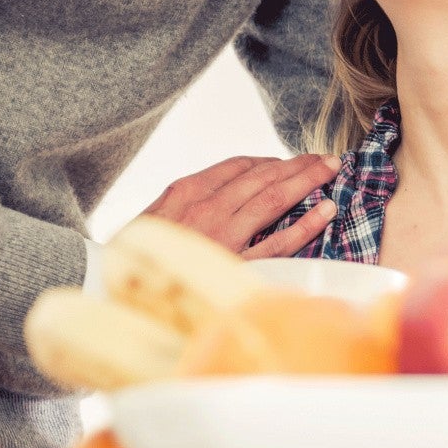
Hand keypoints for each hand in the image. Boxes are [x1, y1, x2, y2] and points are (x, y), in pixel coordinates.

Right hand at [139, 154, 339, 257]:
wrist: (116, 288)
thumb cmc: (136, 256)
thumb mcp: (156, 218)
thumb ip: (189, 202)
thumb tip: (225, 192)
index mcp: (186, 191)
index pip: (237, 167)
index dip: (268, 161)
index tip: (288, 161)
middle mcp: (207, 207)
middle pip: (263, 177)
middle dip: (297, 164)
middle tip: (326, 158)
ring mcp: (223, 236)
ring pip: (274, 199)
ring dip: (307, 181)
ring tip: (331, 171)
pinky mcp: (236, 266)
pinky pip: (279, 242)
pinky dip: (306, 224)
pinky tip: (326, 211)